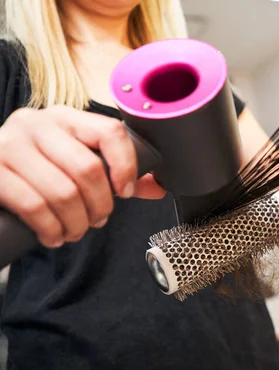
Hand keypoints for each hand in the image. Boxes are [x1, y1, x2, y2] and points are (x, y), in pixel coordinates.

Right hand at [0, 106, 165, 247]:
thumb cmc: (36, 169)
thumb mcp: (73, 160)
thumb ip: (115, 171)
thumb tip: (157, 188)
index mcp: (65, 117)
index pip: (109, 131)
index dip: (126, 165)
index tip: (126, 192)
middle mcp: (36, 124)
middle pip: (88, 168)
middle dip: (100, 205)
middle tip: (98, 220)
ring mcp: (9, 145)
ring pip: (62, 192)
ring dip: (76, 222)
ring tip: (75, 231)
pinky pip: (33, 206)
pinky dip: (50, 229)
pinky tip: (53, 236)